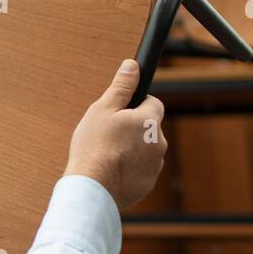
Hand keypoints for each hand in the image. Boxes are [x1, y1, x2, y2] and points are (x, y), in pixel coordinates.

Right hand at [65, 59, 166, 209]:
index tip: (120, 112)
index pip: (153, 102)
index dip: (135, 104)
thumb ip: (121, 87)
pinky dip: (130, 169)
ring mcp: (155, 165)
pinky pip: (141, 170)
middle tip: (109, 135)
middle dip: (133, 129)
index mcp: (150, 120)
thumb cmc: (94, 147)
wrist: (93, 188)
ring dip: (132, 150)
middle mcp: (159, 142)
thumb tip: (132, 66)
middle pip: (149, 128)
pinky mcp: (148, 183)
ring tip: (108, 155)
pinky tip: (111, 171)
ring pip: (145, 150)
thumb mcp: (103, 109)